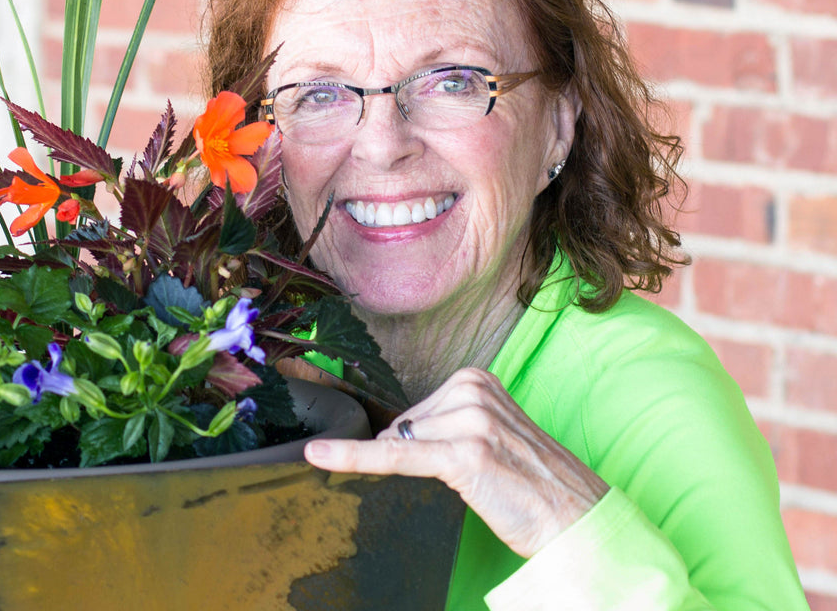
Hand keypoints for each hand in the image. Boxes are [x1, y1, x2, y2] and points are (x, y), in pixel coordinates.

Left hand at [304, 367, 608, 557]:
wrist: (576, 518)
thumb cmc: (532, 483)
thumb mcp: (489, 433)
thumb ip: (445, 423)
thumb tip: (391, 436)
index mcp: (476, 379)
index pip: (413, 412)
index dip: (417, 444)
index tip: (436, 456)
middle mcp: (471, 391)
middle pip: (404, 426)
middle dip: (423, 457)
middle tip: (476, 476)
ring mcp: (469, 420)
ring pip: (403, 444)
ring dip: (429, 472)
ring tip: (482, 481)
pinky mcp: (463, 454)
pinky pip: (394, 456)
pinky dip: (355, 458)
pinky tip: (321, 456)